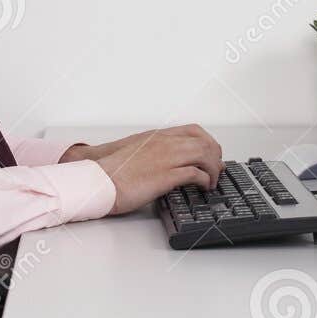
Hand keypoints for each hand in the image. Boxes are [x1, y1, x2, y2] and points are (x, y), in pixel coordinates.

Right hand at [80, 125, 224, 214]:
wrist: (99, 180)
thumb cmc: (113, 170)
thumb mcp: (136, 153)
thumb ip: (153, 152)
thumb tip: (166, 162)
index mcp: (158, 136)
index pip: (193, 130)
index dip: (208, 142)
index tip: (212, 155)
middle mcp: (165, 143)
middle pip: (204, 142)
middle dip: (216, 156)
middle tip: (217, 170)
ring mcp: (166, 157)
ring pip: (204, 154)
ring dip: (213, 169)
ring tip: (211, 181)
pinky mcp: (165, 175)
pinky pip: (195, 173)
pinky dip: (205, 180)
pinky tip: (203, 187)